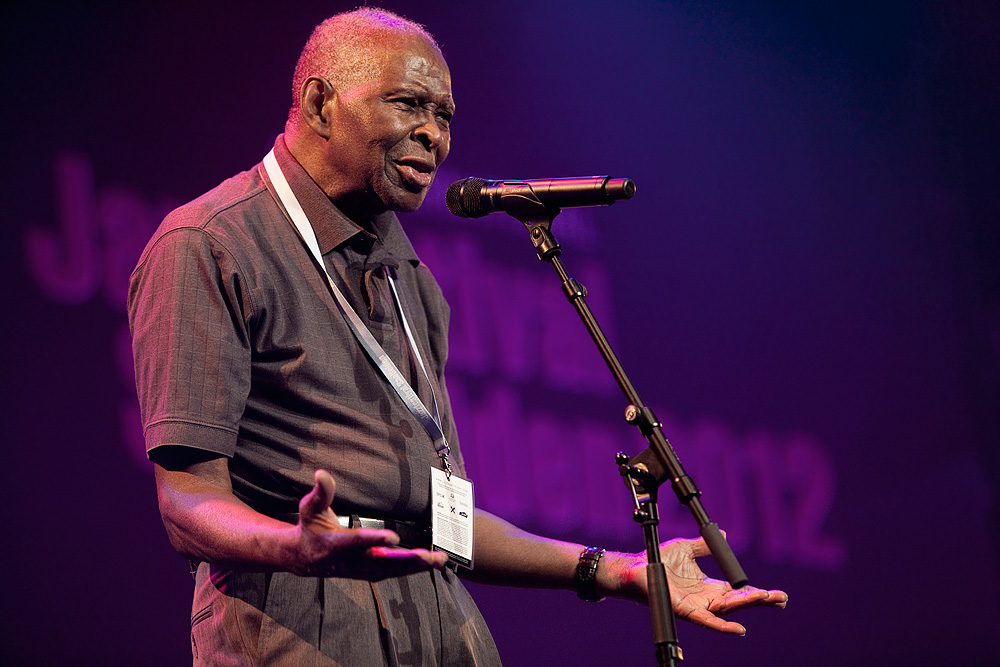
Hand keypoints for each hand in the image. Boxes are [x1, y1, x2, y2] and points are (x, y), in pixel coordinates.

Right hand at [289, 469, 448, 579]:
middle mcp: (352, 561)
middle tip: (428, 556)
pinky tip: (433, 562)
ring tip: (440, 559)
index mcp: (336, 545)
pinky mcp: (372, 572)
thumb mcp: (310, 508)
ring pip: (393, 570)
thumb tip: (322, 474)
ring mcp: (363, 569)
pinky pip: (396, 572)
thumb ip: (320, 492)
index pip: (357, 542)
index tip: (393, 537)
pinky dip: (415, 568)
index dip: (375, 540)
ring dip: (417, 566)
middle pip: (383, 562)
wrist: (305, 558)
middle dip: (406, 560)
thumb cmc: (311, 529)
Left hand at [608, 536, 787, 634]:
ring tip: (766, 600)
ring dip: (747, 606)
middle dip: (761, 601)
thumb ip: (704, 545)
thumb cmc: (657, 561)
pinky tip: (739, 630)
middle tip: (781, 599)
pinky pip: (706, 621)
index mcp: (709, 587)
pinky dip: (723, 627)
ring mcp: (696, 607)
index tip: (777, 593)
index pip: (738, 592)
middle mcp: (705, 599)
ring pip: (727, 610)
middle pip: (739, 603)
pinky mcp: (685, 610)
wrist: (635, 567)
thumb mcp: (686, 547)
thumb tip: (723, 536)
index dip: (757, 593)